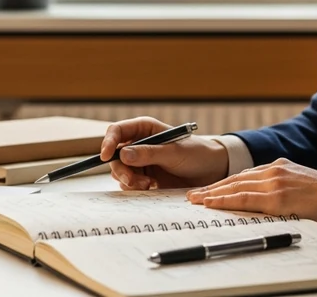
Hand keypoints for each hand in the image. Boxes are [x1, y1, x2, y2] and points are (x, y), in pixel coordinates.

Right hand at [101, 116, 229, 189]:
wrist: (212, 172)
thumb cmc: (197, 154)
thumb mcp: (174, 153)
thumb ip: (149, 153)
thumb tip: (123, 154)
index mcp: (145, 129)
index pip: (117, 131)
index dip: (108, 142)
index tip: (105, 156)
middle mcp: (139, 144)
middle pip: (114, 155)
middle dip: (121, 169)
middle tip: (134, 180)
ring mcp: (140, 161)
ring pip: (120, 171)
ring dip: (130, 180)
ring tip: (149, 184)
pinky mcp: (144, 177)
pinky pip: (129, 183)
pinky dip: (135, 188)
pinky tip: (151, 187)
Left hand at [185, 158, 316, 235]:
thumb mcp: (304, 188)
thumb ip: (285, 190)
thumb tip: (271, 203)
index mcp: (281, 168)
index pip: (246, 175)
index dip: (225, 183)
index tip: (210, 189)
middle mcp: (275, 171)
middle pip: (235, 178)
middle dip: (213, 187)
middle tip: (193, 195)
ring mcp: (275, 182)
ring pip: (235, 187)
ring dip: (212, 194)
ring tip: (195, 200)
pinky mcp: (277, 197)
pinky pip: (244, 198)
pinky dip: (225, 200)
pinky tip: (212, 204)